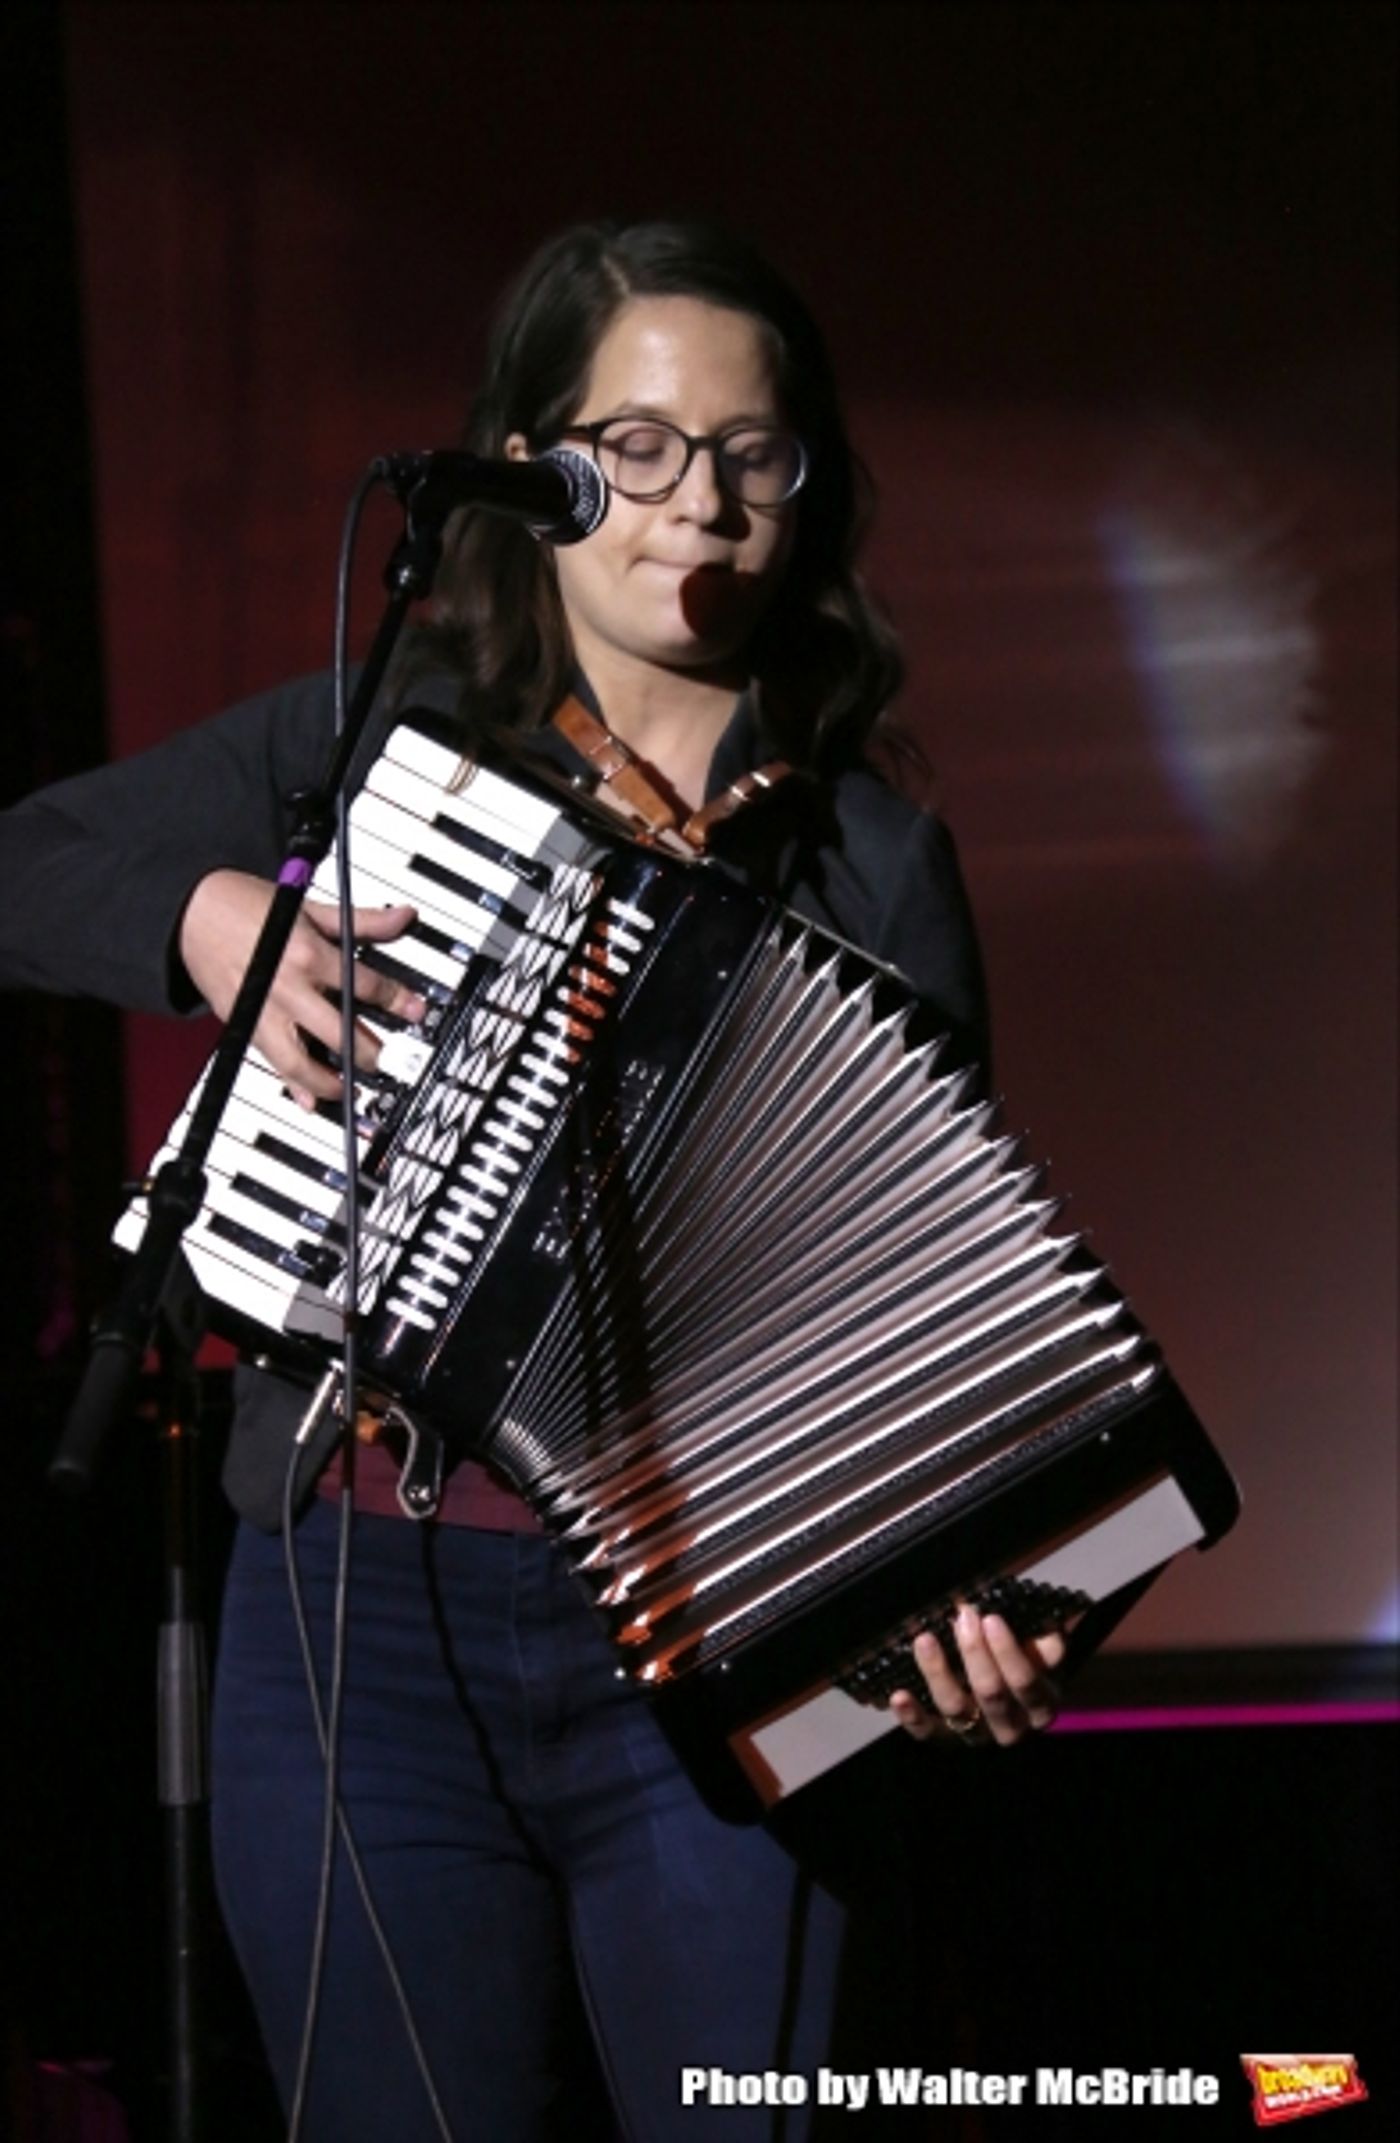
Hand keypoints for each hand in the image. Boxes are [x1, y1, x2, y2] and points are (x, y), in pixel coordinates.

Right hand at [177, 869, 425, 1107]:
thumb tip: (404, 916)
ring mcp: (263, 1011)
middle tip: (388, 1061)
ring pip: (300, 1062)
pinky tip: (310, 1102)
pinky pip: (270, 1064)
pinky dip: (291, 1087)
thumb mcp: (311, 908)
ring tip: (351, 1089)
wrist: (193, 911)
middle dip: (369, 1052)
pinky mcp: (243, 1026)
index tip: (416, 1012)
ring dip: (330, 1082)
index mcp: (308, 955)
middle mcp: (287, 988)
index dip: (396, 1000)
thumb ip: (362, 920)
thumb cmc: (250, 906)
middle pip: (338, 1032)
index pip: (364, 985)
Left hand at [889, 1603, 1065, 1748]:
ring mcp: (977, 1735)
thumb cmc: (1028, 1660)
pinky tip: (899, 1696)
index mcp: (1040, 1705)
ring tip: (925, 1640)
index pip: (1025, 1683)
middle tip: (962, 1617)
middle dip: (974, 1652)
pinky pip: (928, 1733)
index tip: (991, 1618)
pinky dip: (912, 1716)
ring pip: (956, 1709)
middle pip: (990, 1694)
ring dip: (938, 1673)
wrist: (1014, 1694)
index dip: (1007, 1652)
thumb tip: (1046, 1633)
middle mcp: (1011, 1728)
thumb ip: (1046, 1642)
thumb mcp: (1044, 1652)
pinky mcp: (947, 1738)